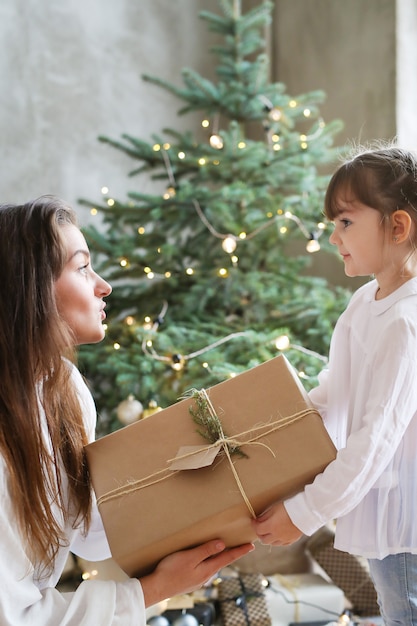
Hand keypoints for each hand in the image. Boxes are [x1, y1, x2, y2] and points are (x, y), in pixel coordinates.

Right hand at [139, 540, 253, 606]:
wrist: (157, 587)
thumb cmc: (171, 570)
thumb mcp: (190, 557)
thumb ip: (206, 550)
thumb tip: (222, 545)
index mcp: (207, 569)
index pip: (227, 558)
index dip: (239, 551)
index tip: (251, 546)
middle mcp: (205, 576)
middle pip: (221, 562)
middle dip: (231, 554)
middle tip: (241, 546)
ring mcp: (198, 580)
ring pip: (212, 566)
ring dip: (219, 558)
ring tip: (224, 550)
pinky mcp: (190, 581)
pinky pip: (203, 569)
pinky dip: (208, 562)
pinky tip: (204, 559)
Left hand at [252, 501, 302, 545]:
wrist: (306, 512)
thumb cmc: (289, 508)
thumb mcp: (274, 508)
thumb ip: (265, 516)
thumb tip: (258, 520)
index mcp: (271, 527)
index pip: (258, 529)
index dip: (254, 525)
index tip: (254, 521)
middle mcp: (277, 536)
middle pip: (263, 540)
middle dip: (260, 533)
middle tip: (260, 527)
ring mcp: (285, 539)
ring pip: (272, 543)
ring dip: (268, 538)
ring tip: (269, 531)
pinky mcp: (292, 540)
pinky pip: (281, 544)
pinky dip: (277, 541)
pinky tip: (278, 535)